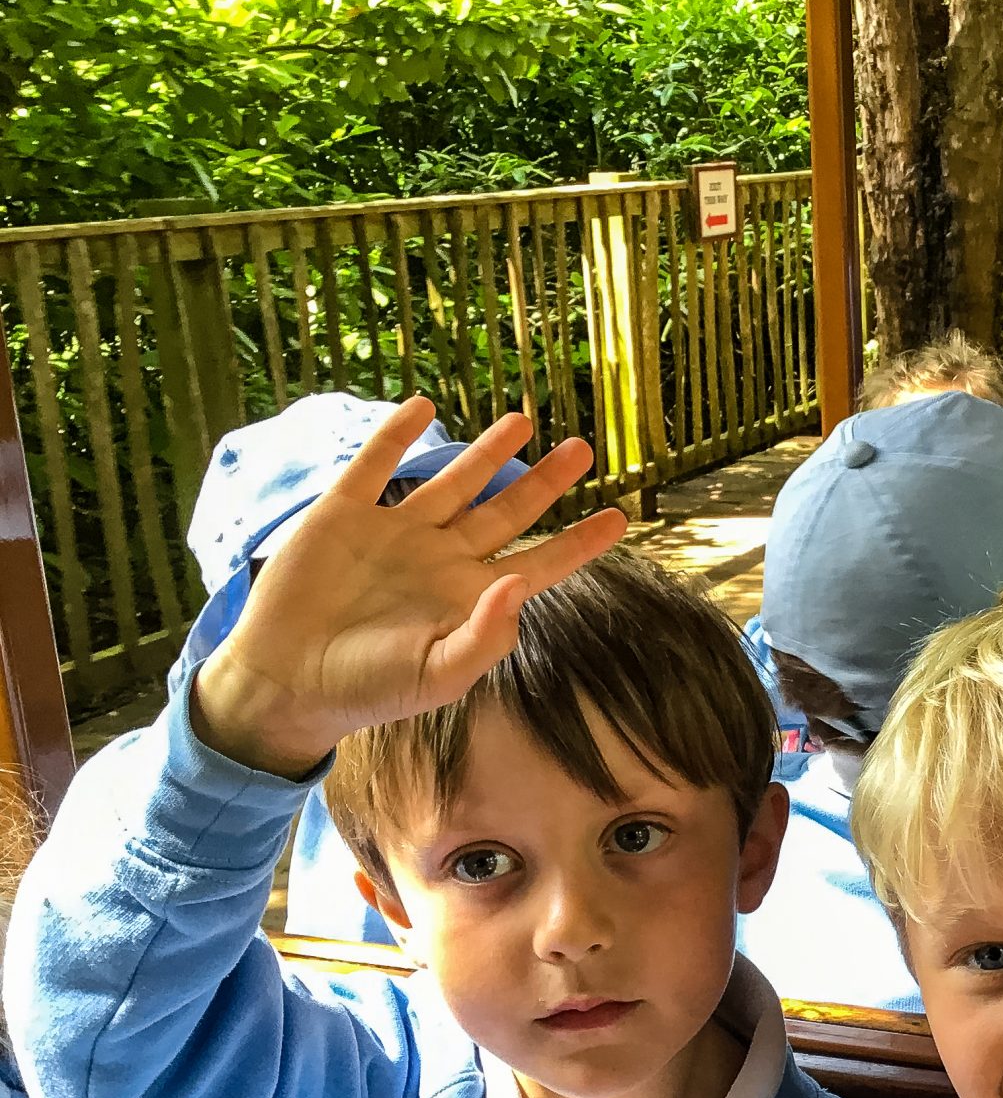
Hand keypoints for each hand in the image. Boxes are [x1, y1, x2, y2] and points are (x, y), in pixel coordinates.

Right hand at [192, 397, 623, 777]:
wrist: (287, 682)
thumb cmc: (369, 690)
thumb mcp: (438, 675)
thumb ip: (486, 635)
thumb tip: (519, 585)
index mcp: (470, 597)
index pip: (540, 563)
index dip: (580, 541)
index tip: (621, 516)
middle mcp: (441, 559)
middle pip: (507, 511)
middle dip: (546, 481)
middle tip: (584, 448)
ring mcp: (396, 533)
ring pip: (453, 481)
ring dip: (486, 450)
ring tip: (523, 419)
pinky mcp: (344, 515)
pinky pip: (375, 466)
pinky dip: (396, 435)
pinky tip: (423, 406)